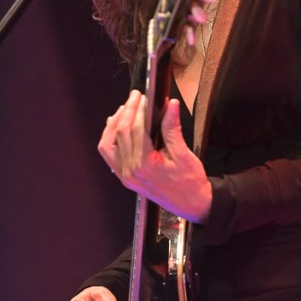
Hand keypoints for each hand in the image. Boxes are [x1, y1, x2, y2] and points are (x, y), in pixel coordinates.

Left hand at [98, 91, 212, 222]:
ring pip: (108, 144)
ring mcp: (125, 176)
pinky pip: (109, 155)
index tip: (145, 97)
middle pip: (120, 133)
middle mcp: (131, 171)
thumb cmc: (190, 182)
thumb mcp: (184, 154)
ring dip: (114, 124)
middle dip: (127, 111)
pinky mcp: (125, 178)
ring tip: (124, 109)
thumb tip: (171, 104)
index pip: (136, 129)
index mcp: (145, 165)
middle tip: (135, 96)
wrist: (192, 204)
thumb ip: (172, 128)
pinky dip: (110, 139)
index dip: (139, 109)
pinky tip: (117, 127)